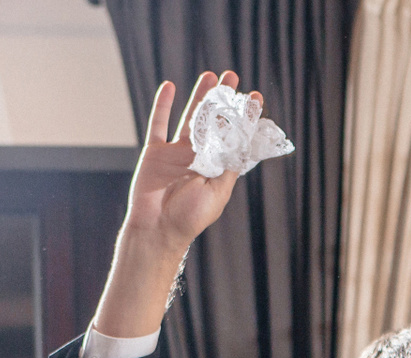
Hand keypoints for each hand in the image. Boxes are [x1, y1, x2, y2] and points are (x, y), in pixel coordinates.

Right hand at [93, 72, 257, 339]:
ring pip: (189, 116)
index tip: (255, 97)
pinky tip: (169, 85)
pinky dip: (162, 105)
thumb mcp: (218, 190)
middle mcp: (199, 157)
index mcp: (218, 167)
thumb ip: (228, 164)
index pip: (234, 136)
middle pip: (213, 121)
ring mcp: (176, 153)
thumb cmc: (190, 217)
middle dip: (223, 99)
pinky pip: (158, 123)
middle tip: (233, 76)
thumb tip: (240, 137)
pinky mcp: (155, 152)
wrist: (158, 229)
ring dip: (199, 96)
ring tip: (210, 75)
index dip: (244, 117)